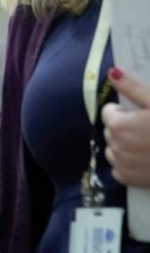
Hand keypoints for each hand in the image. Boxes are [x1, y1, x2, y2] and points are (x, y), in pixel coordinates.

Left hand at [103, 67, 149, 186]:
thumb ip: (133, 88)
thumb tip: (112, 72)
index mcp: (119, 125)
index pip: (107, 112)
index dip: (122, 111)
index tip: (137, 113)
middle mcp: (115, 146)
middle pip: (110, 131)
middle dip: (122, 127)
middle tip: (145, 128)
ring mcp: (121, 165)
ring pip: (113, 150)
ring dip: (123, 145)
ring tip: (146, 143)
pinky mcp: (129, 180)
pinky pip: (118, 169)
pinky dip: (127, 164)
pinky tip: (144, 159)